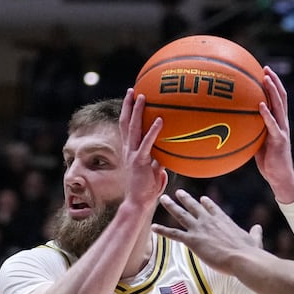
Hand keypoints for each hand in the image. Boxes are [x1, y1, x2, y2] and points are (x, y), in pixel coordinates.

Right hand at [118, 89, 167, 208]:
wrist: (138, 203)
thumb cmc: (147, 190)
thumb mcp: (154, 172)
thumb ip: (159, 162)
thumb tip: (168, 157)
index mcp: (130, 151)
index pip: (127, 128)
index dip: (127, 113)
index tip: (131, 99)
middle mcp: (129, 150)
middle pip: (126, 123)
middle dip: (128, 105)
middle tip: (132, 90)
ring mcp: (133, 155)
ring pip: (133, 128)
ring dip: (137, 111)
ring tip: (142, 96)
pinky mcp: (140, 161)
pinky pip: (147, 143)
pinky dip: (153, 131)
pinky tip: (160, 120)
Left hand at [156, 191, 262, 269]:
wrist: (242, 258)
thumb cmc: (250, 252)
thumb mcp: (254, 239)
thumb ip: (254, 233)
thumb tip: (258, 228)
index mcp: (223, 220)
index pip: (212, 208)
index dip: (206, 204)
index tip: (201, 199)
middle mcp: (209, 221)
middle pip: (194, 207)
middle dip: (185, 199)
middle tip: (178, 192)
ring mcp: (199, 229)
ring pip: (181, 215)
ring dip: (171, 206)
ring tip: (163, 199)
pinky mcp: (193, 241)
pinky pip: (174, 234)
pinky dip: (162, 230)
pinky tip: (153, 227)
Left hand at [252, 68, 293, 203]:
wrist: (280, 178)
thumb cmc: (268, 162)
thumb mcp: (257, 143)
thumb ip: (250, 131)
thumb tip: (233, 124)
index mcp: (278, 122)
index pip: (278, 98)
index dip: (273, 84)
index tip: (263, 71)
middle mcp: (282, 123)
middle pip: (281, 96)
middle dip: (274, 81)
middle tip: (265, 68)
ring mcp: (282, 130)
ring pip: (280, 105)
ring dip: (273, 90)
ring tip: (265, 78)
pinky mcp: (280, 140)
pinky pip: (272, 124)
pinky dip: (267, 113)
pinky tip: (260, 105)